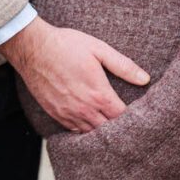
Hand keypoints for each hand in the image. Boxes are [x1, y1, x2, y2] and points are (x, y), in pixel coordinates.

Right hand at [0, 16, 149, 132]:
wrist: (34, 49)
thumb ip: (123, 65)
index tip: (141, 115)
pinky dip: (85, 130)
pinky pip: (75, 131)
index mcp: (98, 94)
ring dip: (102, 131)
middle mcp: (84, 109)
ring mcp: (68, 114)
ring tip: (113, 126)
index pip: (122, 117)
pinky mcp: (56, 114)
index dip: (134, 119)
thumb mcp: (99, 49)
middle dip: (120, 128)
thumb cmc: (67, 45)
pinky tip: (91, 124)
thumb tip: (145, 79)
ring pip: (91, 134)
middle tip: (130, 124)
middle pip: (108, 130)